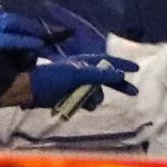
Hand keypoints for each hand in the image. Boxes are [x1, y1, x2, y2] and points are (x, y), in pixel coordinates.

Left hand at [22, 49, 138, 104]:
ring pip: (96, 93)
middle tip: (134, 93)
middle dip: (118, 86)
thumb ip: (100, 75)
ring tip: (87, 101)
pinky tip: (79, 106)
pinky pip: (86, 102)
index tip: (136, 69)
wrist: (31, 90)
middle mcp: (83, 72)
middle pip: (106, 79)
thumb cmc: (53, 77)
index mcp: (85, 62)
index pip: (108, 61)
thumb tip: (120, 75)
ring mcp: (77, 85)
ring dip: (95, 98)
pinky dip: (85, 104)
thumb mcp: (78, 74)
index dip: (122, 64)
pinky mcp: (71, 97)